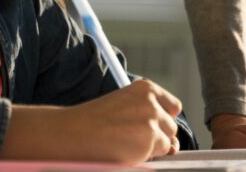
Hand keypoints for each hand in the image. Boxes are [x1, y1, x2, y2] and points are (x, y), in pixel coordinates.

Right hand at [1, 80, 182, 162]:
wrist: (72, 134)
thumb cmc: (94, 122)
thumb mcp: (124, 107)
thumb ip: (148, 117)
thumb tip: (174, 144)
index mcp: (146, 88)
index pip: (173, 106)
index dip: (162, 120)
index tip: (147, 126)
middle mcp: (152, 101)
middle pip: (171, 126)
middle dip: (157, 136)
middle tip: (130, 139)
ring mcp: (152, 120)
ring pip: (168, 142)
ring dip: (152, 148)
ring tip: (126, 144)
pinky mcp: (150, 140)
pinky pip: (159, 155)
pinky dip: (146, 157)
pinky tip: (126, 151)